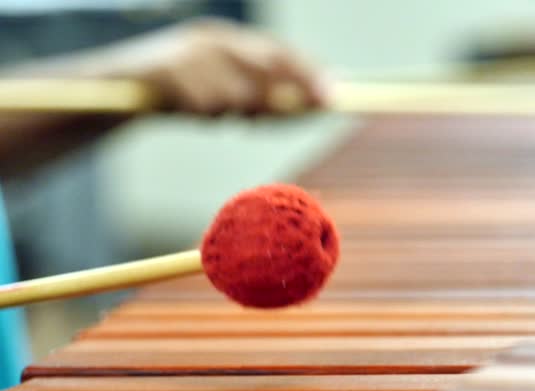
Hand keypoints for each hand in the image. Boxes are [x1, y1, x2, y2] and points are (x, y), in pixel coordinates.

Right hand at [91, 18, 328, 114]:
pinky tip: (183, 109)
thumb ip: (261, 102)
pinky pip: (204, 104)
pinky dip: (201, 114)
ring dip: (228, 112)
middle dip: (288, 94)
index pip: (279, 52)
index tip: (332, 97)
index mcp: (227, 40)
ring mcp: (190, 51)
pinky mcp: (167, 69)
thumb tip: (308, 110)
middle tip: (296, 113)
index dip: (309, 73)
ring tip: (203, 112)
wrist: (107, 92)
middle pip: (268, 65)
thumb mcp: (220, 97)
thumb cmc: (174, 97)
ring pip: (237, 93)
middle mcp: (213, 38)